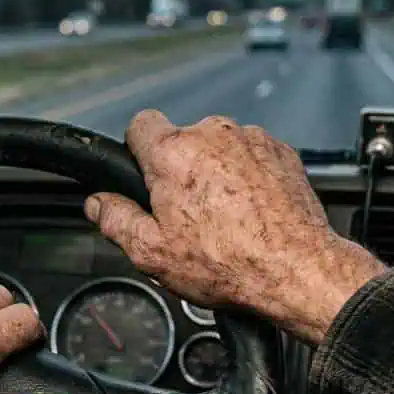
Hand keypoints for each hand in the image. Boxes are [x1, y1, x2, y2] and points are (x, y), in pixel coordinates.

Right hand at [85, 110, 385, 345]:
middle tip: (185, 216)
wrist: (296, 269)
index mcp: (172, 153)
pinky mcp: (281, 152)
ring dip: (215, 175)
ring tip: (223, 220)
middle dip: (179, 171)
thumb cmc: (228, 263)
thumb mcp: (151, 253)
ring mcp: (251, 140)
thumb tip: (98, 204)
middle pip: (181, 141)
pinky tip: (249, 215)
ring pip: (218, 150)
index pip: (139, 125)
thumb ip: (116, 220)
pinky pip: (251, 158)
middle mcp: (213, 134)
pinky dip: (247, 180)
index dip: (137, 152)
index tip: (144, 177)